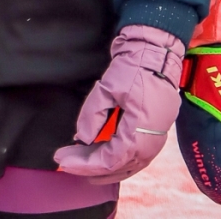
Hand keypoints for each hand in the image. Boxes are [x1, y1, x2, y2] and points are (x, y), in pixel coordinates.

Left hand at [53, 25, 184, 182]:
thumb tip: (83, 138)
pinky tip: (105, 158)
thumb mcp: (107, 88)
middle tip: (66, 161)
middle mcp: (152, 142)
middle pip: (118, 167)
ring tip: (83, 166)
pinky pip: (137, 157)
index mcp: (140, 132)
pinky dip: (119, 162)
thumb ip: (92, 116)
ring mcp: (158, 139)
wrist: (158, 51)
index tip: (62, 158)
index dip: (83, 163)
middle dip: (89, 167)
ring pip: (129, 166)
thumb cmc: (136, 66)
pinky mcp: (157, 132)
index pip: (108, 160)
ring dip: (105, 168)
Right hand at [176, 39, 220, 204]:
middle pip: (208, 160)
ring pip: (198, 152)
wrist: (204, 38)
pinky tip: (206, 157)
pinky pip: (193, 141)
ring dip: (208, 170)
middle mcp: (199, 125)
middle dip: (218, 180)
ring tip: (216, 186)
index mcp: (214, 123)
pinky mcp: (188, 108)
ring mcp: (190, 117)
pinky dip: (200, 155)